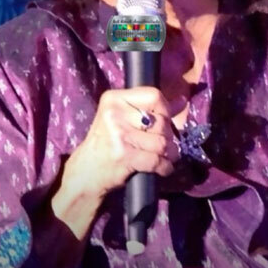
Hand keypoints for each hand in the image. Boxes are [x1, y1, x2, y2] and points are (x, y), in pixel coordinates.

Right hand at [53, 88, 182, 238]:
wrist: (85, 173)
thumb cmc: (108, 143)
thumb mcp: (124, 120)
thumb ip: (152, 109)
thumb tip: (182, 100)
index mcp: (114, 99)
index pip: (154, 95)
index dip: (165, 110)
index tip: (162, 121)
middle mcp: (114, 113)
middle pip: (161, 120)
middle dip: (167, 136)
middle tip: (159, 144)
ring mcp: (119, 135)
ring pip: (162, 142)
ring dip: (168, 153)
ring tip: (161, 156)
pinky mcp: (125, 155)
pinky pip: (158, 160)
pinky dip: (165, 167)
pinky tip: (161, 168)